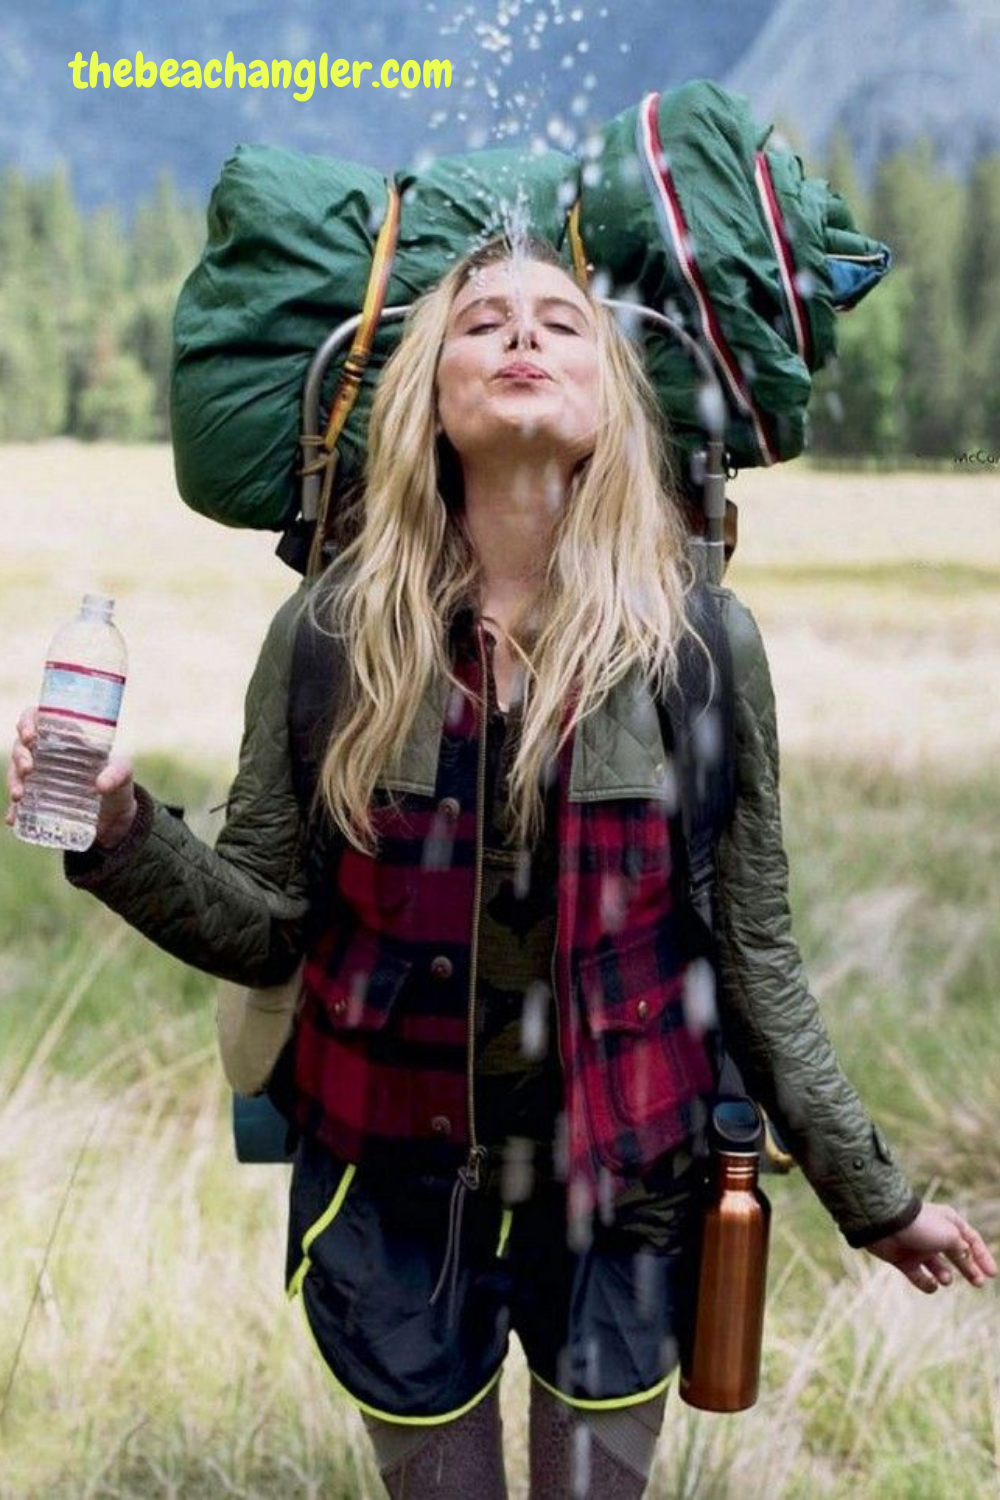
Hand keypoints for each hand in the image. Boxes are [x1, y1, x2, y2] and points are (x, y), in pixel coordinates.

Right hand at [6, 706, 137, 849]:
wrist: (116, 815)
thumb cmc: (119, 782)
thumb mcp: (124, 774)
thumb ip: (117, 774)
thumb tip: (100, 785)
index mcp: (66, 737)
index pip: (37, 718)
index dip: (27, 722)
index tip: (30, 736)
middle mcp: (48, 753)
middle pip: (21, 746)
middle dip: (19, 756)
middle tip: (27, 769)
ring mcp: (40, 776)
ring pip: (16, 771)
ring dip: (13, 780)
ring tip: (19, 795)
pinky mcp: (38, 799)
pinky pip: (19, 801)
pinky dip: (13, 809)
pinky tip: (13, 818)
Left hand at [865, 1203, 996, 1292]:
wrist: (884, 1224)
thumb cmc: (921, 1226)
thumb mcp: (950, 1237)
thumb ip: (962, 1251)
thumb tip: (967, 1261)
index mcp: (948, 1221)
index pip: (971, 1239)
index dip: (982, 1256)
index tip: (992, 1274)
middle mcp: (934, 1234)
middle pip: (957, 1255)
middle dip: (969, 1269)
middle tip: (979, 1283)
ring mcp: (919, 1247)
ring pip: (939, 1268)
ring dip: (945, 1276)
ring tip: (945, 1279)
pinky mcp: (904, 1260)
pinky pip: (920, 1277)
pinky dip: (927, 1284)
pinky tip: (931, 1283)